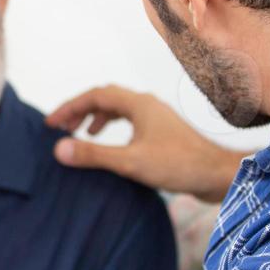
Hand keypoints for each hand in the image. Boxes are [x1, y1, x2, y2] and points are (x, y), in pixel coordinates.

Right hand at [46, 85, 242, 201]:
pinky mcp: (164, 133)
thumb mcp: (130, 161)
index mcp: (139, 104)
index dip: (70, 107)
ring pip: (120, 109)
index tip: (51, 124)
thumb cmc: (179, 164)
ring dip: (98, 118)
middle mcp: (148, 105)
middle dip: (81, 111)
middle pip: (107, 98)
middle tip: (62, 128)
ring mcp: (157, 119)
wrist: (218, 175)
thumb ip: (94, 154)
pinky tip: (114, 146)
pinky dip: (115, 128)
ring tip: (84, 134)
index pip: (95, 95)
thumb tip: (58, 148)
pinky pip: (131, 122)